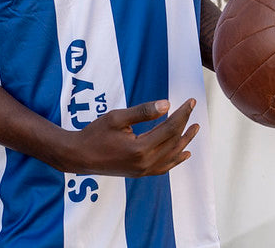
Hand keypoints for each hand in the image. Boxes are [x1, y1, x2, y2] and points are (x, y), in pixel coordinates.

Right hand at [59, 98, 198, 176]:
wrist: (79, 156)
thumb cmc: (96, 133)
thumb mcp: (118, 118)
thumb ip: (143, 112)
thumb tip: (167, 104)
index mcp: (141, 149)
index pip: (170, 129)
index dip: (182, 114)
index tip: (191, 101)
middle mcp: (145, 163)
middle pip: (173, 142)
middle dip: (185, 124)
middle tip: (193, 107)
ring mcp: (143, 171)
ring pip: (171, 156)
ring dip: (184, 141)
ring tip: (195, 129)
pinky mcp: (139, 173)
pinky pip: (163, 167)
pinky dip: (175, 160)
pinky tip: (183, 154)